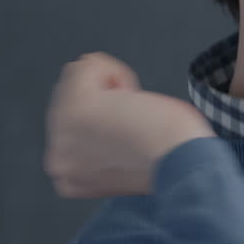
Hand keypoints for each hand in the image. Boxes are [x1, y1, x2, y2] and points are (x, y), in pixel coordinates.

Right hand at [43, 52, 214, 198]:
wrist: (184, 166)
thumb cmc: (174, 159)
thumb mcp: (125, 159)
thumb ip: (99, 145)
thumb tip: (96, 102)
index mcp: (69, 177)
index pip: (71, 126)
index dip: (107, 120)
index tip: (132, 139)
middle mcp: (59, 160)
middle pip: (68, 101)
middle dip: (105, 102)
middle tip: (137, 124)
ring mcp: (62, 133)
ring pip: (77, 80)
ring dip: (112, 88)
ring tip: (135, 112)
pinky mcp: (75, 108)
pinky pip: (87, 66)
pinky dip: (116, 71)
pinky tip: (134, 95)